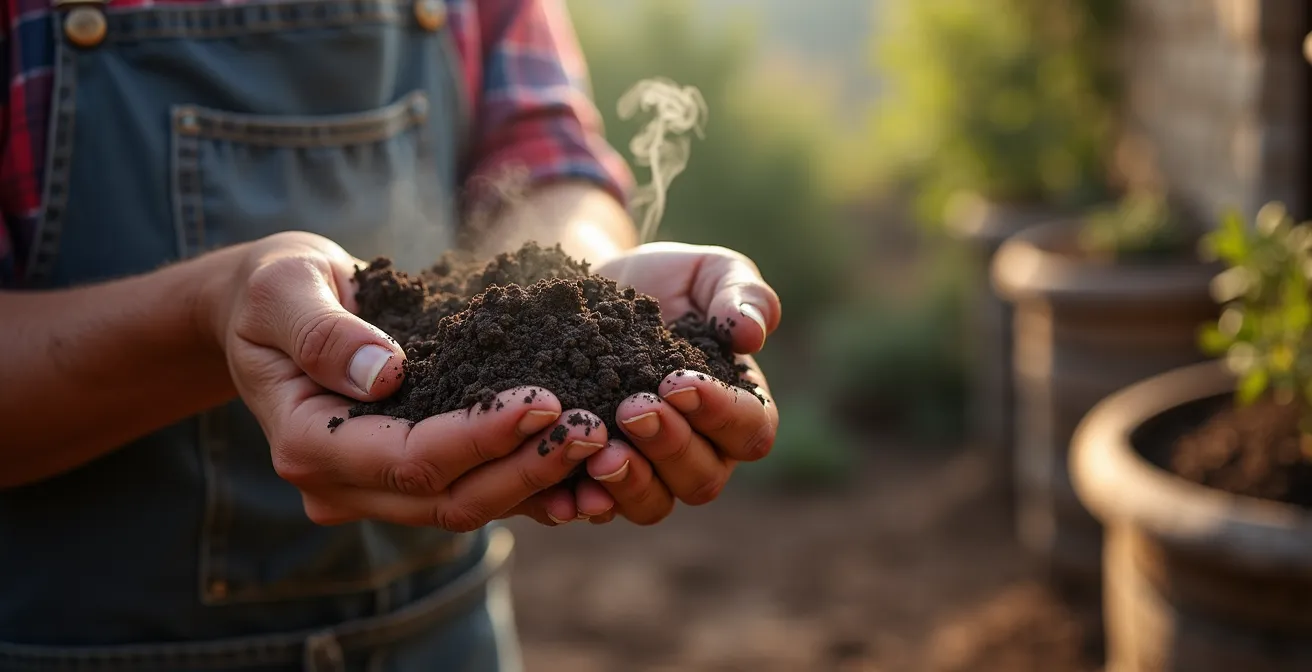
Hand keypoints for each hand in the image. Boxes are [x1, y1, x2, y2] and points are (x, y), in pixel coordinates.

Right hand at [204, 231, 607, 529]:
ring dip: (539, 482)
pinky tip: (588, 469)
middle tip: (594, 426)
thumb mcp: (283, 290)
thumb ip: (324, 332)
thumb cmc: (274, 290)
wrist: (271, 309)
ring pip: (470, 507)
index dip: (480, 436)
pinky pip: (478, 492)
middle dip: (526, 467)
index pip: (407, 457)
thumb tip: (385, 375)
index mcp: (307, 443)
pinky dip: (532, 486)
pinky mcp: (414, 474)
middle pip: (448, 498)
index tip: (544, 399)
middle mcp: (343, 484)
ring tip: (603, 444)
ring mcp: (378, 488)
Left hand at [534, 242, 781, 524]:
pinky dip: (584, 504)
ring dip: (631, 484)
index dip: (719, 414)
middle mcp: (701, 451)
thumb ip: (740, 293)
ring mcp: (651, 473)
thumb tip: (752, 334)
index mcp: (738, 407)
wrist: (592, 291)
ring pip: (655, 504)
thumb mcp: (706, 271)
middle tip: (632, 408)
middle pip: (703, 478)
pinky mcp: (600, 480)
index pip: (750, 430)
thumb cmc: (664, 282)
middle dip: (669, 446)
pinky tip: (565, 490)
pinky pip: (599, 509)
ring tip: (601, 453)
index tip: (677, 382)